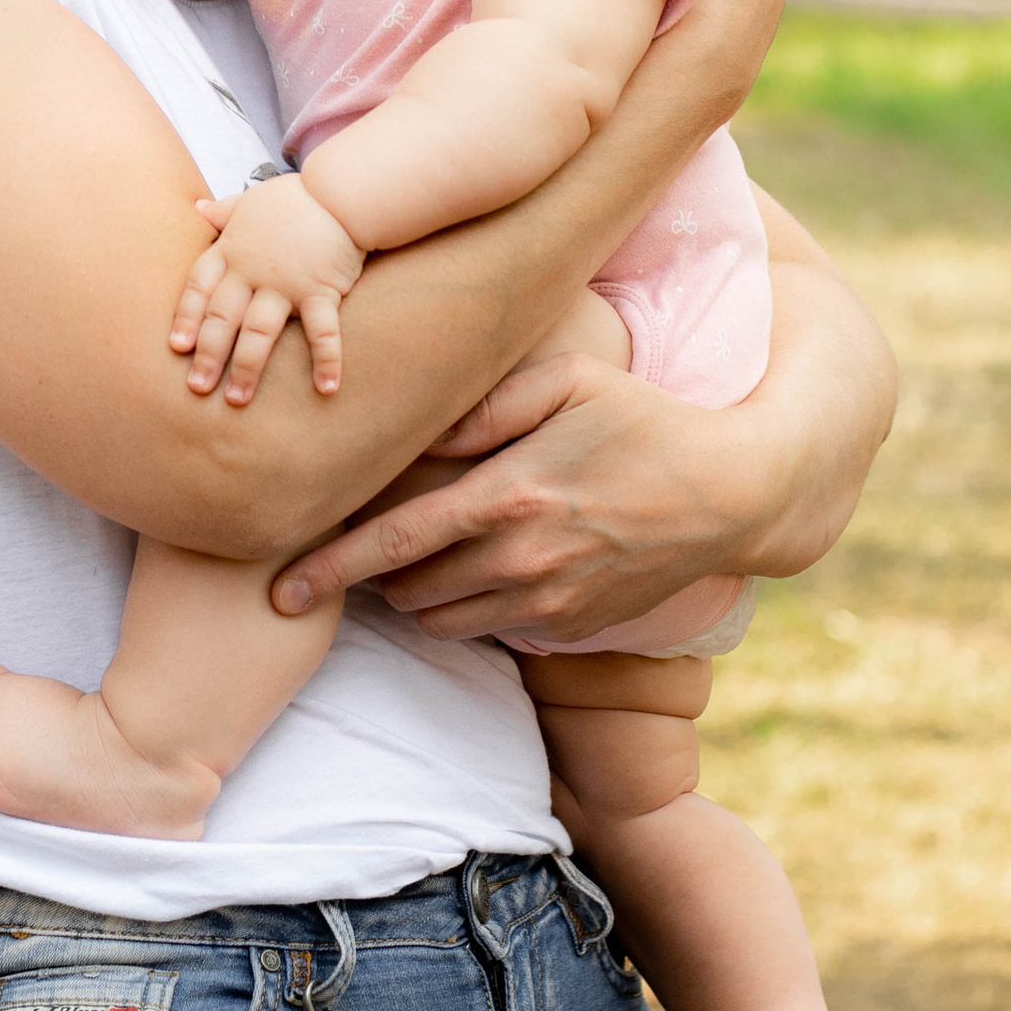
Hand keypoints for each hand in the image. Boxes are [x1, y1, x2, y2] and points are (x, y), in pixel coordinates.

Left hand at [172, 177, 368, 406]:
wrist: (340, 193)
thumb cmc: (295, 199)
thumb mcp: (250, 202)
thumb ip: (224, 212)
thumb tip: (197, 207)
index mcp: (232, 250)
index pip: (199, 287)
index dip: (186, 317)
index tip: (177, 347)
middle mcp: (252, 271)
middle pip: (222, 317)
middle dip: (208, 354)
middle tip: (198, 388)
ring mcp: (285, 284)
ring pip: (258, 331)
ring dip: (247, 368)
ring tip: (236, 400)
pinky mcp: (321, 291)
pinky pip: (321, 331)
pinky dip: (326, 360)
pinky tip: (326, 388)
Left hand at [271, 348, 759, 637]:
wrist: (731, 493)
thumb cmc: (645, 419)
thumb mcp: (568, 381)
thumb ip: (484, 404)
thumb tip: (417, 432)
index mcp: (510, 496)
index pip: (395, 545)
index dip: (329, 570)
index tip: (279, 591)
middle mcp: (523, 560)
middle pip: (408, 591)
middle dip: (369, 580)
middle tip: (348, 556)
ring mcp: (550, 601)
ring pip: (444, 622)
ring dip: (415, 598)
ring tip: (410, 563)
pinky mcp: (572, 627)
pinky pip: (493, 630)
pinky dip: (470, 609)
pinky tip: (479, 571)